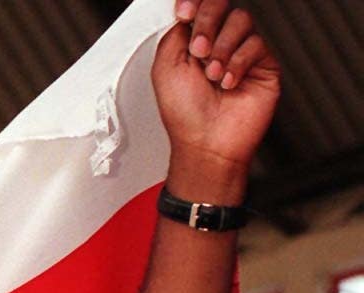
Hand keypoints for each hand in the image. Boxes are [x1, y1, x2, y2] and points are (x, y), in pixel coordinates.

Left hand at [155, 0, 279, 197]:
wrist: (207, 142)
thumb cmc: (184, 114)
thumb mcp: (165, 69)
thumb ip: (174, 34)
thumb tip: (186, 11)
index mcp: (192, 43)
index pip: (198, 8)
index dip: (194, 3)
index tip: (184, 12)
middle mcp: (218, 43)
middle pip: (220, 6)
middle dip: (207, 23)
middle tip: (199, 50)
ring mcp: (241, 51)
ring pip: (240, 21)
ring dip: (222, 48)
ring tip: (212, 76)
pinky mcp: (263, 63)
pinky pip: (256, 44)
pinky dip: (238, 63)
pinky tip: (229, 83)